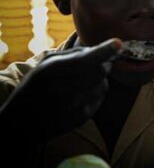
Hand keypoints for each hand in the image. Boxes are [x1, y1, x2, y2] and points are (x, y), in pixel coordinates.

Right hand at [1, 39, 120, 141]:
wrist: (20, 123)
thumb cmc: (36, 87)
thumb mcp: (45, 66)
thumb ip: (72, 55)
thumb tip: (99, 49)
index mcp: (52, 71)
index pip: (84, 60)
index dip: (103, 51)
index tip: (119, 44)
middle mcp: (62, 90)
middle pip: (100, 72)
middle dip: (103, 65)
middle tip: (95, 64)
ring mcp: (72, 107)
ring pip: (103, 86)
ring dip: (99, 81)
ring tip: (83, 82)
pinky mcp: (79, 120)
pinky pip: (99, 101)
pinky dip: (95, 95)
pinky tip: (80, 96)